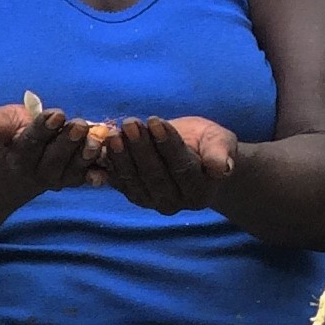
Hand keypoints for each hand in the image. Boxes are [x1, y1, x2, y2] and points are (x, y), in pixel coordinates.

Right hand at [0, 100, 99, 194]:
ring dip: (86, 156)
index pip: (31, 142)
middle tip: (79, 124)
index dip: (43, 128)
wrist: (22, 163)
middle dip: (68, 141)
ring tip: (96, 140)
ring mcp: (59, 178)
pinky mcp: (77, 179)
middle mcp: (38, 172)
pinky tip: (107, 169)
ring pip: (74, 169)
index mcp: (19, 156)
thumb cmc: (14, 133)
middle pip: (54, 158)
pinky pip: (89, 178)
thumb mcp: (2, 123)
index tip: (56, 114)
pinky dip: (99, 174)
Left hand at [91, 115, 239, 214]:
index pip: (182, 168)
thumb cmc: (209, 145)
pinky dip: (109, 164)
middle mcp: (175, 203)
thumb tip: (221, 169)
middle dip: (141, 148)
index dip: (168, 145)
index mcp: (200, 192)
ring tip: (114, 133)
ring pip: (134, 180)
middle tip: (130, 123)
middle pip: (155, 175)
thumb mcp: (221, 141)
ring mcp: (152, 202)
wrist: (195, 155)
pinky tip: (102, 145)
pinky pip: (119, 182)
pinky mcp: (133, 195)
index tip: (156, 121)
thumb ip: (220, 153)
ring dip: (121, 156)